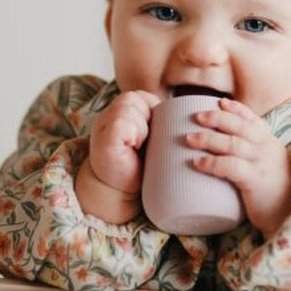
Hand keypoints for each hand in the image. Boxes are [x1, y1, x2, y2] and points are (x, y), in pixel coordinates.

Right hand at [76, 90, 159, 222]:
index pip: (141, 97)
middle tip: (145, 143)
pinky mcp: (104, 139)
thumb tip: (187, 110)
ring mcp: (103, 126)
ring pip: (129, 108)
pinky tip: (131, 148)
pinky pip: (122, 124)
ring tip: (138, 146)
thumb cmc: (139, 166)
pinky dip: (133, 135)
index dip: (153, 112)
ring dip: (141, 128)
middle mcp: (107, 114)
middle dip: (147, 119)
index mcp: (119, 111)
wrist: (120, 192)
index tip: (152, 134)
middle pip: (135, 99)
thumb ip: (156, 120)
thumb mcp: (149, 137)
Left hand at [185, 98, 290, 238]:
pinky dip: (212, 163)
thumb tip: (224, 159)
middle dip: (217, 118)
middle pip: (239, 126)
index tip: (220, 102)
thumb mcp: (269, 171)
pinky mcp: (256, 179)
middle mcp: (267, 149)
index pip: (254, 120)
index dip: (236, 109)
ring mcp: (262, 163)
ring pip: (232, 143)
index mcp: (270, 145)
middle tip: (197, 116)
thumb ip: (253, 161)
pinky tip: (198, 163)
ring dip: (208, 139)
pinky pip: (230, 166)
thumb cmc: (277, 197)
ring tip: (189, 139)